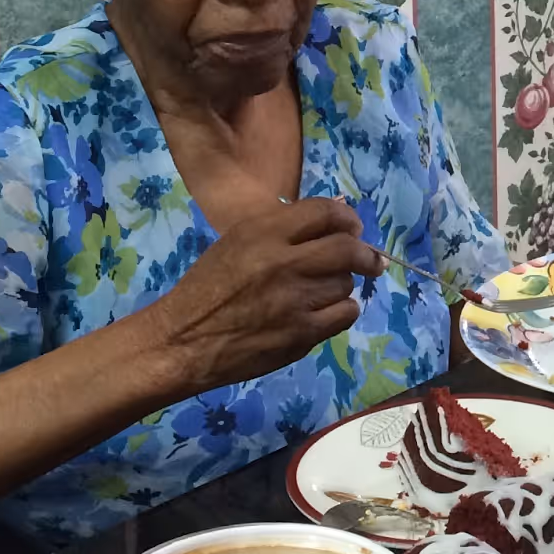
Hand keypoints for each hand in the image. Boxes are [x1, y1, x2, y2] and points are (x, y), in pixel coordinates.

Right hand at [147, 200, 380, 393]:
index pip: (325, 212)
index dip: (347, 218)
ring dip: (343, 285)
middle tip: (371, 260)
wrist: (183, 340)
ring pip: (346, 283)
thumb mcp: (237, 242)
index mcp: (264, 232)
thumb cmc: (208, 288)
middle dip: (365, 253)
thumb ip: (282, 229)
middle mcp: (283, 261)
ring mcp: (295, 300)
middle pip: (347, 248)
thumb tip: (333, 218)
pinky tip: (326, 312)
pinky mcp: (301, 334)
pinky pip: (344, 314)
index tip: (353, 228)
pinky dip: (342, 310)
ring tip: (324, 291)